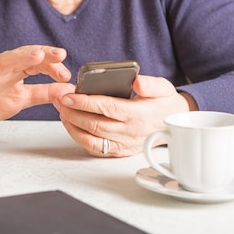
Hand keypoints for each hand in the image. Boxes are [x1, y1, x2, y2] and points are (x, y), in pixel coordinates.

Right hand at [0, 45, 73, 136]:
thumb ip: (45, 93)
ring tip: (37, 55)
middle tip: (60, 55)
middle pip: (27, 55)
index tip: (66, 75)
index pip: (40, 62)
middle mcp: (7, 66)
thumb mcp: (25, 98)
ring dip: (22, 57)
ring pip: (7, 60)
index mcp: (19, 69)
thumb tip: (69, 89)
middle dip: (44, 54)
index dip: (54, 66)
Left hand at [57, 75, 193, 156]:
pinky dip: (79, 138)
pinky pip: (95, 148)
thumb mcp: (164, 87)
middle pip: (94, 123)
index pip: (107, 108)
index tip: (69, 95)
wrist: (174, 124)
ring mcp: (124, 144)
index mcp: (138, 114)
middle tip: (58, 100)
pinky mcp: (119, 151)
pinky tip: (71, 125)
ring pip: (91, 138)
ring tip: (61, 111)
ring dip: (72, 125)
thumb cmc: (165, 103)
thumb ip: (151, 84)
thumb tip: (137, 82)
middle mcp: (130, 132)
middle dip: (72, 112)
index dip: (85, 102)